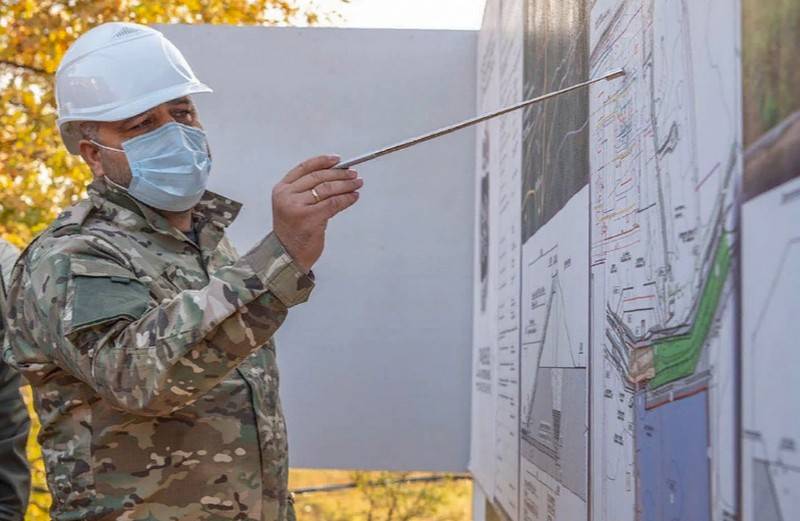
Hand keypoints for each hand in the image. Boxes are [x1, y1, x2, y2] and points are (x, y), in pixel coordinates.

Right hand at [272, 155, 362, 272]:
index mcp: (281, 189)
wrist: (288, 254)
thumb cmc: (293, 230)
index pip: (304, 168)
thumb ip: (307, 190)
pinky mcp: (310, 218)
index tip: (338, 160)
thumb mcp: (293, 205)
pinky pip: (334, 203)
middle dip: (339, 174)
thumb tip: (336, 176)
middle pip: (318, 177)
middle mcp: (287, 196)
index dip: (322, 161)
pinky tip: (353, 197)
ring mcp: (297, 207)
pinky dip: (346, 199)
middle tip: (354, 175)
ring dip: (346, 185)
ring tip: (357, 184)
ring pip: (327, 189)